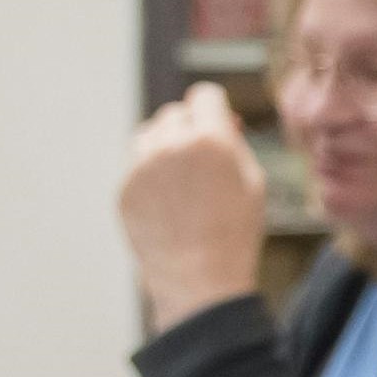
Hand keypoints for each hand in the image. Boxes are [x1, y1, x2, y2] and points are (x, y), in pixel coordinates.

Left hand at [117, 85, 270, 331]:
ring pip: (148, 135)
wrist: (199, 282)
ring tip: (182, 179)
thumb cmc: (235, 233)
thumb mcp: (253, 182)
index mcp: (210, 139)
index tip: (219, 124)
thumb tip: (220, 119)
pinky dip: (150, 175)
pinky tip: (169, 204)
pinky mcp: (123, 189)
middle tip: (202, 158)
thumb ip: (234, 142)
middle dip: (189, 127)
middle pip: (174, 113)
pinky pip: (135, 166)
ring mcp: (140, 168)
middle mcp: (170, 146)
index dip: (215, 108)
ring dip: (164, 145)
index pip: (204, 95)